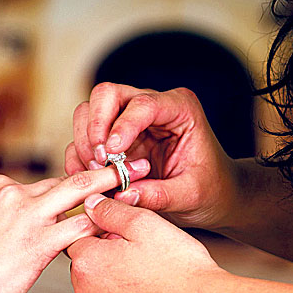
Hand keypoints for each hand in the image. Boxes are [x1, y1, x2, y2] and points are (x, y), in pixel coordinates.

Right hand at [0, 166, 138, 292]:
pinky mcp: (38, 240)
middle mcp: (13, 193)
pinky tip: (121, 225)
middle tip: (137, 164)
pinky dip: (102, 224)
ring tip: (139, 183)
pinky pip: (80, 227)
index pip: (49, 183)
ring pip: (79, 193)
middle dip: (106, 172)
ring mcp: (26, 214)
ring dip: (112, 189)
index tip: (103, 175)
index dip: (80, 184)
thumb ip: (12, 217)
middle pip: (69, 179)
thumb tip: (37, 222)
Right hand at [66, 83, 248, 231]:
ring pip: (88, 112)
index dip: (122, 126)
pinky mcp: (114, 141)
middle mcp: (150, 107)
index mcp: (179, 109)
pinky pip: (83, 140)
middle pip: (107, 95)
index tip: (111, 154)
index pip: (142, 104)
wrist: (213, 198)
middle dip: (95, 127)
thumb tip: (122, 196)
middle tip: (100, 161)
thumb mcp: (191, 195)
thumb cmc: (210, 190)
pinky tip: (90, 180)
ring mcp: (128, 122)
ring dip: (85, 143)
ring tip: (97, 174)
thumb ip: (160, 195)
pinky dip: (79, 159)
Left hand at [67, 193, 228, 292]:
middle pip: (87, 276)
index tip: (130, 244)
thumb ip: (112, 212)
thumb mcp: (146, 224)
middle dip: (107, 269)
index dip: (105, 239)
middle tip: (145, 267)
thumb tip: (91, 205)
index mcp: (87, 264)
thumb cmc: (180, 268)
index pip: (81, 243)